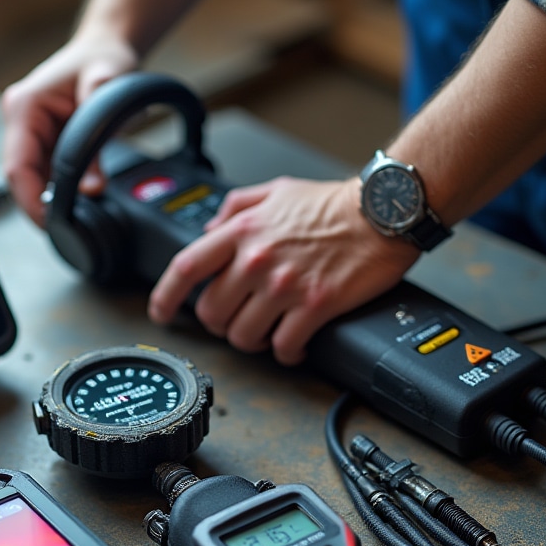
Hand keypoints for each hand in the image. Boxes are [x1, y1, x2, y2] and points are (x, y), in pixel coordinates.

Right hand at [1, 36, 138, 225]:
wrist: (106, 48)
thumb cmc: (104, 60)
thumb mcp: (106, 93)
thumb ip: (98, 140)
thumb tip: (92, 188)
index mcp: (25, 107)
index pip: (17, 166)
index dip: (31, 200)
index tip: (51, 223)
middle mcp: (20, 120)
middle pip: (20, 178)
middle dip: (40, 205)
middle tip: (66, 229)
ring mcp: (29, 131)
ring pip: (32, 179)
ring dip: (50, 200)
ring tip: (74, 220)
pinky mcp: (42, 140)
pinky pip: (45, 173)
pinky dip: (59, 190)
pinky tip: (76, 204)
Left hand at [148, 176, 419, 364]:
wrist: (383, 212)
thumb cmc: (333, 204)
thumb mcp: (276, 191)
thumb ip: (236, 207)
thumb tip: (209, 230)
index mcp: (242, 230)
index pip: (186, 267)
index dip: (165, 295)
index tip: (162, 312)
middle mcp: (257, 259)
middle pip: (212, 312)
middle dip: (220, 324)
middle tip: (237, 321)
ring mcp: (284, 285)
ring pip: (243, 336)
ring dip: (253, 341)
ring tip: (268, 333)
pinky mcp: (314, 306)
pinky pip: (284, 347)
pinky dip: (287, 353)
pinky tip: (295, 344)